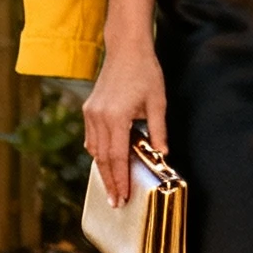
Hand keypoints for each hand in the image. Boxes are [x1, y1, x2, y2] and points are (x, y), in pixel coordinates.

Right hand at [84, 40, 167, 206]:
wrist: (126, 49)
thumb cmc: (145, 72)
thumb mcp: (157, 102)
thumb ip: (158, 130)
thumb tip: (162, 155)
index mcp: (116, 117)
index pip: (118, 157)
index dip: (121, 180)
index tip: (123, 197)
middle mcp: (99, 117)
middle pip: (103, 159)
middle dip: (109, 182)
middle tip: (115, 203)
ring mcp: (91, 113)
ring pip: (94, 149)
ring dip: (103, 169)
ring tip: (112, 187)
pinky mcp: (89, 109)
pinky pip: (91, 138)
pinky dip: (98, 152)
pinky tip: (106, 161)